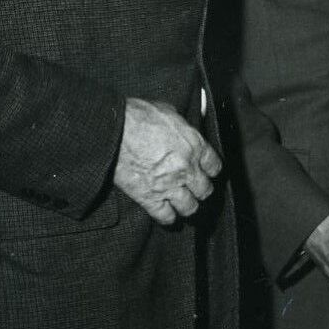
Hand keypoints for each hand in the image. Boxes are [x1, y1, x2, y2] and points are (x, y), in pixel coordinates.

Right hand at [113, 98, 221, 225]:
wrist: (114, 131)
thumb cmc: (138, 116)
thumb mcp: (168, 111)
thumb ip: (181, 122)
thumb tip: (186, 121)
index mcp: (194, 145)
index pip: (214, 166)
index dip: (210, 170)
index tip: (206, 172)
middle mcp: (187, 168)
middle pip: (204, 189)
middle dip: (200, 190)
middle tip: (195, 189)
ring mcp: (169, 185)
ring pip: (189, 207)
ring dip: (187, 206)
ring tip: (184, 205)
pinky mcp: (149, 198)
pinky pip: (165, 216)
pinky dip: (167, 218)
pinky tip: (167, 215)